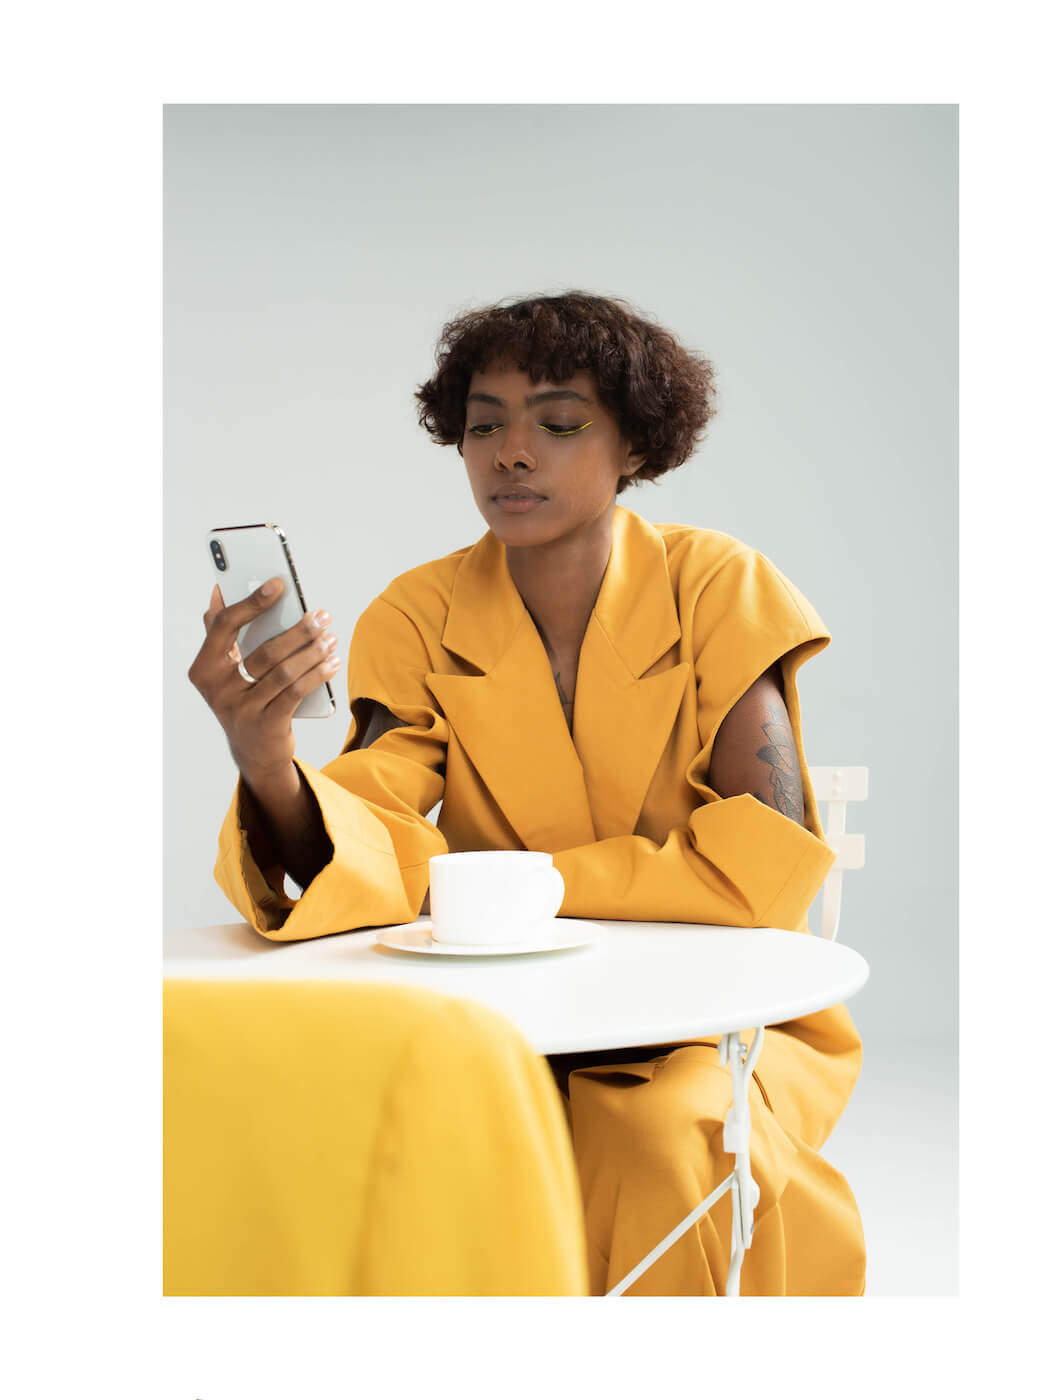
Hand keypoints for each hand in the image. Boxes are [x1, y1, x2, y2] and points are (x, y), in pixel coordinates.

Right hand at [187, 578, 340, 783]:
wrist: (253, 751)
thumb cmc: (242, 697)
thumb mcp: (224, 670)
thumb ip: (219, 633)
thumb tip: (218, 591)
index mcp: (204, 668)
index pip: (226, 625)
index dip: (253, 601)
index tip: (279, 583)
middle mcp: (218, 689)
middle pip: (264, 650)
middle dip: (298, 630)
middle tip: (322, 615)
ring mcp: (241, 710)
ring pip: (284, 672)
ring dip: (313, 652)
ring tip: (330, 638)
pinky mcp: (266, 725)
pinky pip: (296, 693)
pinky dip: (317, 675)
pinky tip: (332, 663)